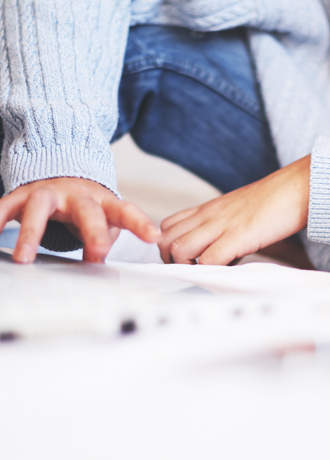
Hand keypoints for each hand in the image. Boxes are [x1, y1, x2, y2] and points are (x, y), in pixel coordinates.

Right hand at [0, 177, 160, 263]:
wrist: (57, 168)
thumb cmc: (83, 204)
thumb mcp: (103, 216)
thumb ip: (108, 237)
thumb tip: (109, 265)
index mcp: (100, 200)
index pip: (124, 210)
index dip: (139, 223)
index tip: (153, 238)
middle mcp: (74, 194)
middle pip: (86, 210)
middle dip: (91, 232)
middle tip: (94, 257)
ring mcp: (44, 192)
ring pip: (38, 207)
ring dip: (31, 233)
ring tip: (23, 261)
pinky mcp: (18, 195)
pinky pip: (1, 211)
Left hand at [158, 155, 310, 264]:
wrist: (294, 187)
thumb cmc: (268, 202)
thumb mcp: (232, 212)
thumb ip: (218, 230)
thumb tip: (213, 257)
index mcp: (205, 210)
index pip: (167, 225)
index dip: (168, 245)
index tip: (181, 259)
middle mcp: (207, 216)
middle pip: (166, 239)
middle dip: (170, 260)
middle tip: (187, 269)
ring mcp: (220, 225)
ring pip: (179, 249)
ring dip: (185, 266)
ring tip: (202, 272)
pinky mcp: (237, 237)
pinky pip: (209, 259)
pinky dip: (209, 271)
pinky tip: (221, 272)